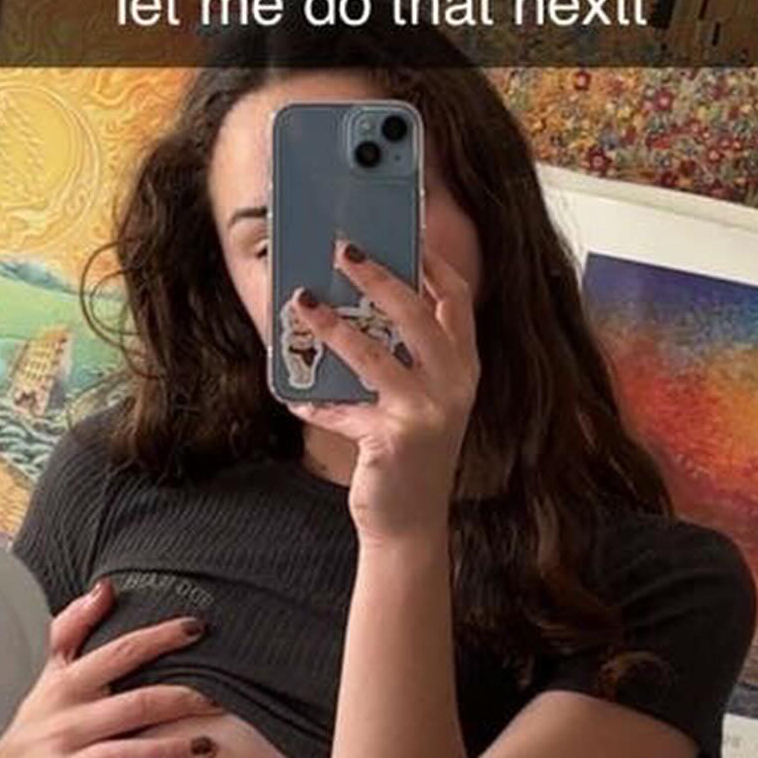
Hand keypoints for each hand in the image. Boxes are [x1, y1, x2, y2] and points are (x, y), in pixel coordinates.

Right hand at [0, 579, 223, 757]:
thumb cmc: (35, 713)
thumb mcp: (46, 667)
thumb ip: (73, 625)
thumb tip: (107, 588)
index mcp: (68, 685)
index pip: (118, 654)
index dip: (158, 639)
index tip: (195, 629)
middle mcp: (68, 722)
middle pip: (133, 706)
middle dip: (179, 700)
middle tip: (220, 698)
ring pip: (123, 757)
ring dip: (167, 752)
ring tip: (208, 747)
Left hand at [288, 242, 479, 544]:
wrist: (410, 523)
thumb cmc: (409, 453)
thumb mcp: (421, 400)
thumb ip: (405, 358)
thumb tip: (356, 306)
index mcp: (464, 367)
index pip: (456, 300)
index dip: (432, 263)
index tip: (404, 234)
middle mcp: (454, 385)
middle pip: (417, 313)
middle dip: (378, 276)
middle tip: (344, 250)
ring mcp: (427, 412)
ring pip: (374, 353)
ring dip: (332, 325)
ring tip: (302, 301)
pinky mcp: (393, 439)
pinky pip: (342, 408)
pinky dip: (313, 402)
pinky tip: (292, 395)